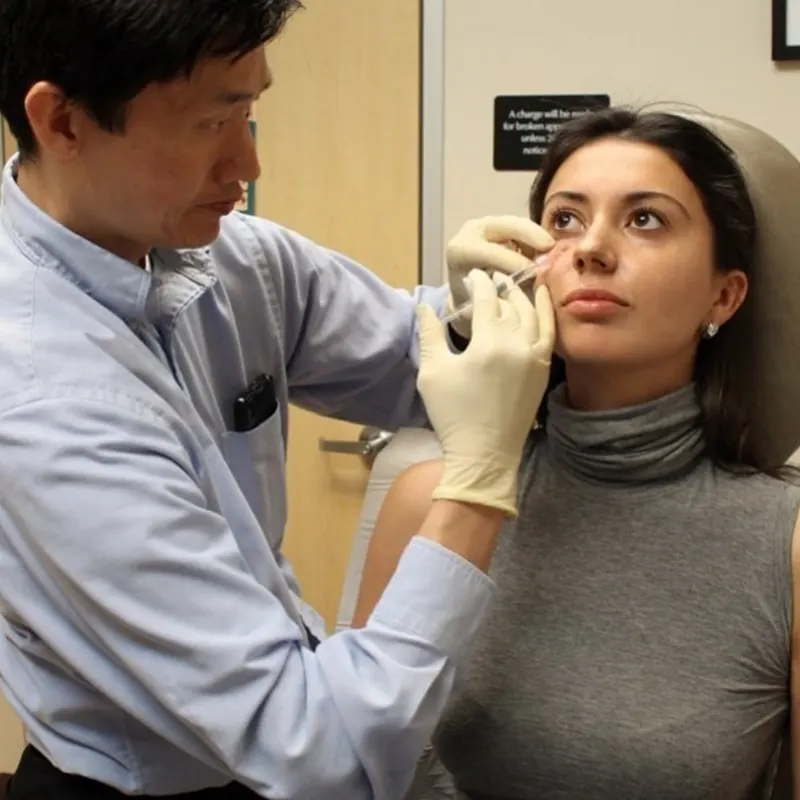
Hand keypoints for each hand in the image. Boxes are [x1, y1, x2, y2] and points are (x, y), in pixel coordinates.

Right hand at [416, 269, 555, 516]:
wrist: (484, 455)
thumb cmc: (453, 415)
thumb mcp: (432, 372)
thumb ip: (430, 334)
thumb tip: (425, 305)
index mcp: (488, 342)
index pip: (486, 299)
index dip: (479, 282)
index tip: (472, 276)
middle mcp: (518, 344)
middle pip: (510, 303)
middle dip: (499, 286)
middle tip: (490, 277)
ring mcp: (535, 357)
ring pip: (532, 313)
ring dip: (523, 295)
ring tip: (513, 284)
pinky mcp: (543, 369)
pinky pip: (549, 332)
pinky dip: (546, 311)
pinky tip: (541, 299)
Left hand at [446, 216, 554, 338]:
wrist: (465, 292)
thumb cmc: (474, 301)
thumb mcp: (484, 300)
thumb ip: (502, 291)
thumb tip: (529, 283)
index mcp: (460, 250)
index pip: (491, 252)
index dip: (515, 261)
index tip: (535, 273)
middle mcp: (470, 231)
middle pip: (505, 226)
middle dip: (531, 235)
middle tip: (550, 247)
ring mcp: (484, 223)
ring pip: (517, 223)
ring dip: (536, 236)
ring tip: (550, 252)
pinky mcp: (499, 223)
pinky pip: (521, 226)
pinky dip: (535, 237)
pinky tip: (544, 252)